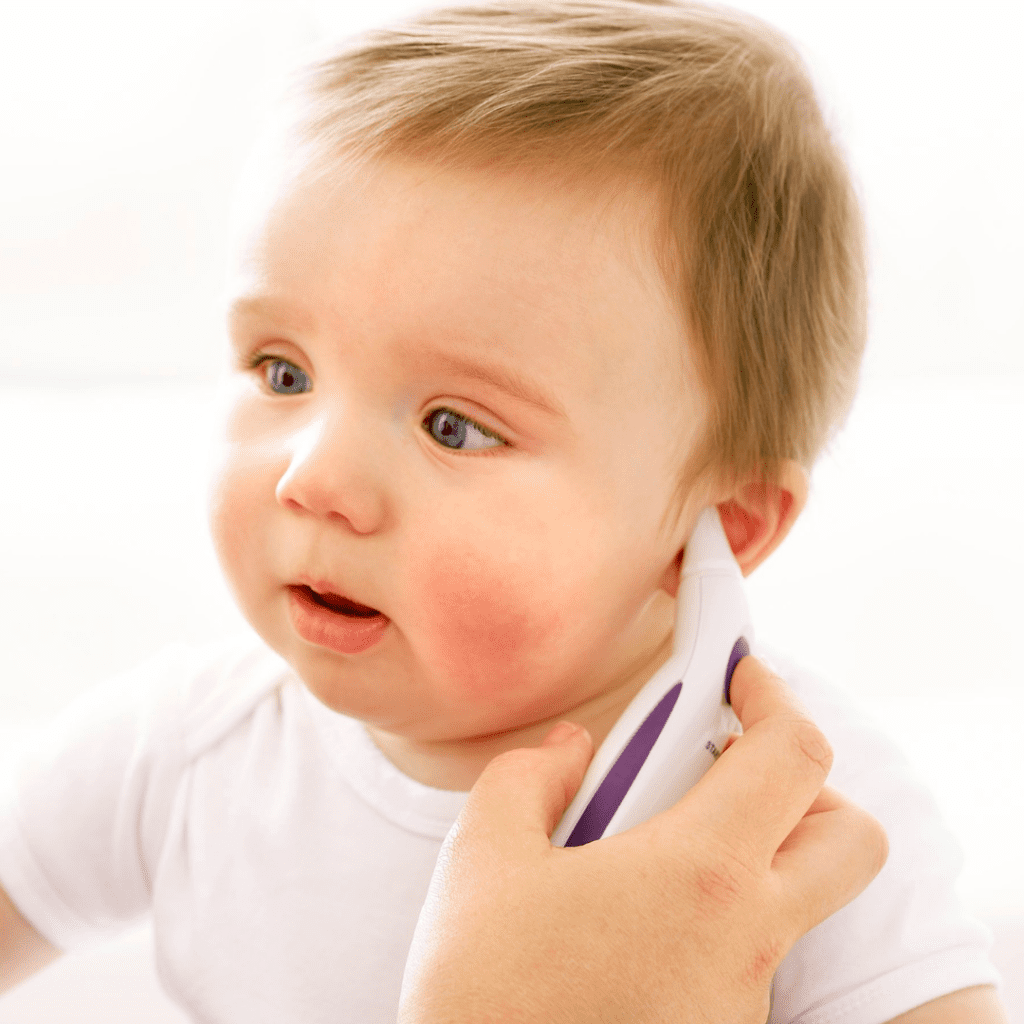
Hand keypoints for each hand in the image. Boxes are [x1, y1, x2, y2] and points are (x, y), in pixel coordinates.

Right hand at [398, 656, 888, 1023]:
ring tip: (645, 849)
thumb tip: (571, 749)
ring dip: (746, 851)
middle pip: (848, 839)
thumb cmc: (483, 994)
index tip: (741, 676)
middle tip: (725, 770)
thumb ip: (531, 775)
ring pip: (793, 899)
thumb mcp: (482, 856)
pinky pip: (747, 951)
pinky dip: (712, 911)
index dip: (776, 694)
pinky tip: (629, 919)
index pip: (793, 754)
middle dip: (805, 785)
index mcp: (701, 874)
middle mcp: (747, 941)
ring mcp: (743, 998)